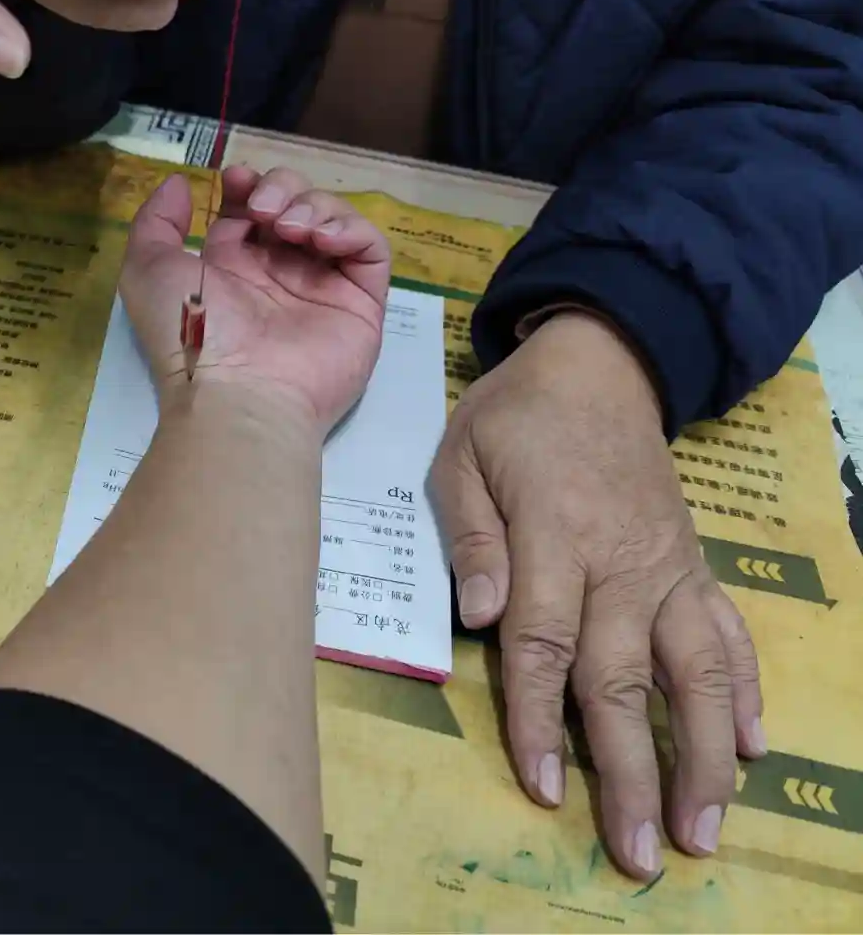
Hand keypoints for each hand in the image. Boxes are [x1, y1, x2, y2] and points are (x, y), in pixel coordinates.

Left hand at [119, 168, 390, 434]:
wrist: (237, 392)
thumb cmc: (190, 332)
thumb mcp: (147, 271)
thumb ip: (155, 223)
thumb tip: (180, 184)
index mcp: (232, 268)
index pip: (250, 208)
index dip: (247, 183)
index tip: (236, 179)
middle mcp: (278, 274)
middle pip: (295, 203)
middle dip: (281, 188)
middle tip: (263, 211)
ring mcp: (322, 288)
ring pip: (333, 217)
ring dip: (312, 205)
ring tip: (289, 229)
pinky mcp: (360, 303)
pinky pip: (370, 250)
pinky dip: (350, 229)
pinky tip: (321, 240)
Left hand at [429, 311, 765, 879]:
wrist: (599, 365)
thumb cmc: (514, 418)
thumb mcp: (462, 458)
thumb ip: (472, 537)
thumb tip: (480, 615)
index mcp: (555, 534)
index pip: (547, 643)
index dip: (542, 720)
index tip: (543, 787)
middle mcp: (622, 562)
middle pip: (626, 678)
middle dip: (633, 770)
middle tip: (638, 853)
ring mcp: (669, 568)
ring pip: (698, 671)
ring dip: (705, 754)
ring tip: (704, 829)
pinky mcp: (695, 565)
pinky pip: (730, 633)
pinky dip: (748, 690)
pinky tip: (758, 747)